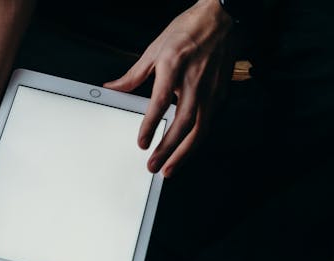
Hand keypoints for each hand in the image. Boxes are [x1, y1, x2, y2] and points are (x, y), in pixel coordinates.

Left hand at [104, 0, 233, 176]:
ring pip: (199, 130)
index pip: (160, 103)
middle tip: (153, 166)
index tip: (141, 143)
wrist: (222, 18)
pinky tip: (185, 153)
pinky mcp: (220, 95)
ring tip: (169, 168)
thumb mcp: (154, 49)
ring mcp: (210, 90)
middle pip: (183, 124)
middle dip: (167, 149)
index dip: (150, 125)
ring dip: (183, 153)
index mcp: (174, 67)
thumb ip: (132, 75)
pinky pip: (208, 124)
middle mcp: (194, 82)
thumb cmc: (188, 31)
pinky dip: (195, 142)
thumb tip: (112, 88)